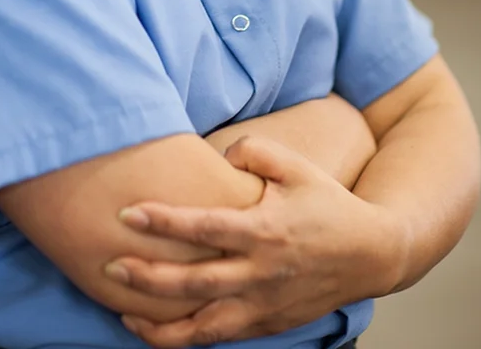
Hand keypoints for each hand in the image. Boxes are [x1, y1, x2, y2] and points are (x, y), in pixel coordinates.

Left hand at [106, 136, 406, 347]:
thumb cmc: (326, 203)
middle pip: (193, 283)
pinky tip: (158, 331)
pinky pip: (219, 339)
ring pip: (203, 327)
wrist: (370, 254)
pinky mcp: (267, 326)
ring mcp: (263, 306)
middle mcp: (260, 273)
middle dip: (147, 278)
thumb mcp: (295, 165)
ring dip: (160, 326)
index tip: (128, 213)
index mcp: (264, 230)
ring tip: (123, 315)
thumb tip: (217, 154)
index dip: (163, 222)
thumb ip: (253, 151)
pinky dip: (186, 339)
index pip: (203, 227)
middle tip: (110, 266)